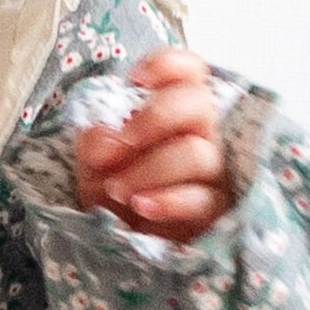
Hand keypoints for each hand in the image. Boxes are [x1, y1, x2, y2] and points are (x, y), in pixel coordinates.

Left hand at [72, 48, 232, 242]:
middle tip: (121, 141)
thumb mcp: (93, 165)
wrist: (124, 243)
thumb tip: (103, 137)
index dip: (168, 65)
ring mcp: (215, 173)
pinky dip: (167, 201)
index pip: (190, 71)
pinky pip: (200, 200)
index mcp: (177, 113)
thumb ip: (94, 144)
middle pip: (199, 103)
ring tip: (117, 189)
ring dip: (149, 169)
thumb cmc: (116, 190)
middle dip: (155, 116)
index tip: (134, 80)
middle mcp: (204, 135)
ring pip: (197, 154)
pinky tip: (141, 207)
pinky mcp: (217, 212)